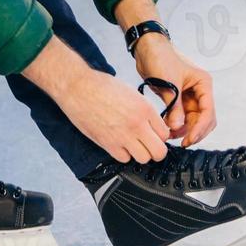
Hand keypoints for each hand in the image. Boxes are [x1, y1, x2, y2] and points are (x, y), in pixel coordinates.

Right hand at [22, 38, 168, 162]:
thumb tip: (151, 124)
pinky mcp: (108, 144)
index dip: (161, 136)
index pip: (165, 134)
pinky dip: (124, 155)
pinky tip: (120, 145)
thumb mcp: (132, 93)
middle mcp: (137, 124)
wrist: (79, 88)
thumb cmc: (102, 86)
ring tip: (133, 145)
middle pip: (159, 152)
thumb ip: (144, 111)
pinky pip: (124, 159)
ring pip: (143, 159)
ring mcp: (123, 136)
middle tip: (150, 146)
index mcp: (145, 108)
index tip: (155, 135)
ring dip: (140, 154)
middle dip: (156, 151)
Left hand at [133, 36, 216, 146]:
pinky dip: (177, 126)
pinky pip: (182, 118)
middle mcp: (200, 91)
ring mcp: (190, 97)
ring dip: (185, 130)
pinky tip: (167, 129)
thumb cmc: (161, 59)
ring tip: (170, 136)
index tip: (189, 139)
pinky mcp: (179, 101)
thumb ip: (174, 107)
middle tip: (182, 143)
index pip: (208, 111)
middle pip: (204, 119)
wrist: (147, 50)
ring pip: (193, 121)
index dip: (200, 128)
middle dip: (195, 132)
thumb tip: (177, 128)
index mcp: (203, 83)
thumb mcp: (169, 83)